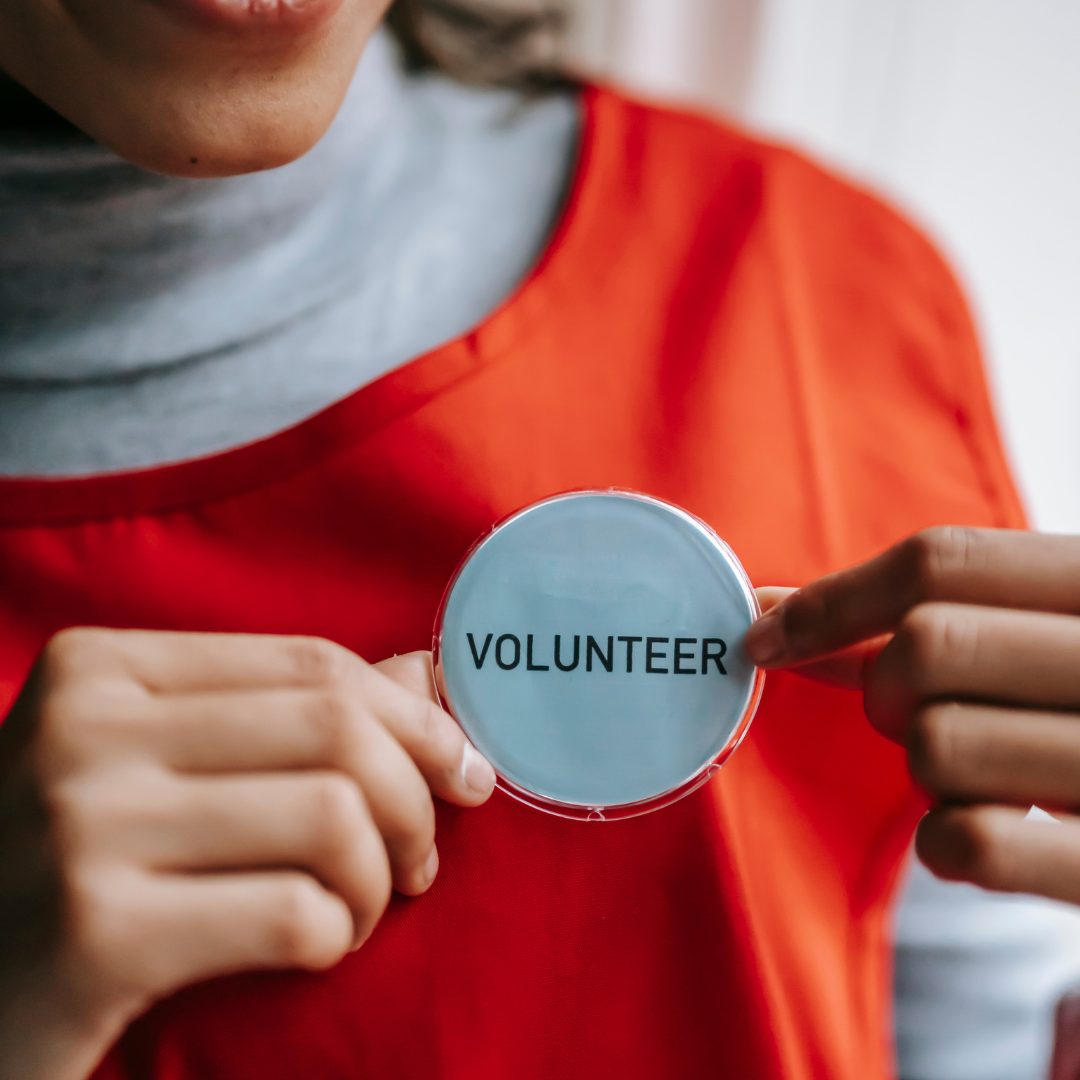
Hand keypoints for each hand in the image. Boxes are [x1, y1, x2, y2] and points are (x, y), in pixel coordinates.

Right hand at [0, 629, 494, 1079]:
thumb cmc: (71, 864)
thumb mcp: (153, 765)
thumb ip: (283, 713)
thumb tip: (425, 673)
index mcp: (100, 668)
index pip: (312, 666)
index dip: (413, 718)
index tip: (462, 769)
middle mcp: (81, 730)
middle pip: (336, 730)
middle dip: (415, 799)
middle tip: (421, 856)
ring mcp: (81, 829)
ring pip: (333, 817)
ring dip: (381, 876)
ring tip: (361, 908)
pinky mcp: (94, 938)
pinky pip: (295, 914)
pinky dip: (337, 935)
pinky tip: (317, 948)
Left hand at [745, 527, 1079, 904]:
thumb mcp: (1052, 632)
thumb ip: (939, 615)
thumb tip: (776, 616)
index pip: (942, 561)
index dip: (831, 598)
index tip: (764, 633)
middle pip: (926, 648)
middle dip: (883, 686)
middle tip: (915, 710)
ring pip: (935, 744)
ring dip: (924, 765)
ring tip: (980, 771)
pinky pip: (970, 843)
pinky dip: (946, 842)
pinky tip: (983, 832)